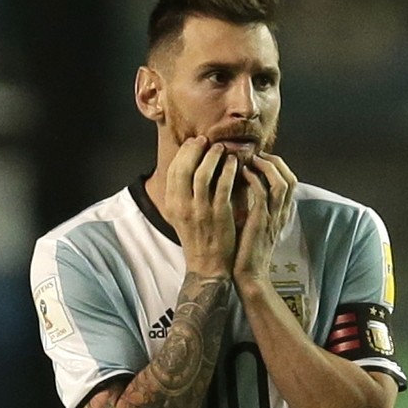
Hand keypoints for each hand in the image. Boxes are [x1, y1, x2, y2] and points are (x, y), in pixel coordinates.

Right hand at [161, 136, 238, 277]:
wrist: (208, 266)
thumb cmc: (199, 238)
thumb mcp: (182, 215)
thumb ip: (183, 192)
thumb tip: (189, 165)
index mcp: (172, 204)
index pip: (174, 169)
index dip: (184, 153)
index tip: (195, 142)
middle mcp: (182, 206)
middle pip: (185, 167)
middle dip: (196, 150)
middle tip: (207, 141)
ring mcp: (200, 210)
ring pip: (202, 173)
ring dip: (212, 156)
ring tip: (222, 148)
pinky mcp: (218, 215)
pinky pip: (223, 186)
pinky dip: (228, 170)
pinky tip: (234, 163)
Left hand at [233, 154, 297, 289]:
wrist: (248, 275)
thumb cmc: (246, 251)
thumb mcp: (254, 224)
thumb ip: (255, 206)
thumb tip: (244, 187)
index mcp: (281, 213)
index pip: (289, 181)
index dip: (277, 165)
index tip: (259, 158)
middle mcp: (281, 213)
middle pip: (290, 178)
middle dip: (274, 161)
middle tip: (255, 154)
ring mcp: (272, 217)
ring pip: (280, 183)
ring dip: (266, 166)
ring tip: (250, 159)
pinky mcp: (260, 222)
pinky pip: (262, 193)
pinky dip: (254, 178)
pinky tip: (242, 172)